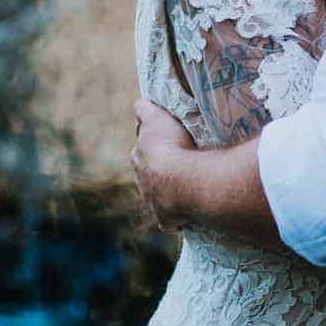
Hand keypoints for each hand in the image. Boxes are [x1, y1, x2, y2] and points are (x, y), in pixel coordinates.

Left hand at [131, 98, 197, 229]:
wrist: (182, 180)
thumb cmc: (172, 145)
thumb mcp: (157, 119)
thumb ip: (145, 111)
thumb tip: (138, 104)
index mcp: (139, 158)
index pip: (141, 152)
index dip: (153, 149)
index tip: (164, 147)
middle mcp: (142, 182)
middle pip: (147, 176)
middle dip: (158, 173)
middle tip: (177, 167)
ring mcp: (153, 202)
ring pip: (158, 198)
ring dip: (168, 194)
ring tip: (186, 189)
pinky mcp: (165, 219)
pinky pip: (170, 221)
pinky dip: (176, 218)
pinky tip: (187, 214)